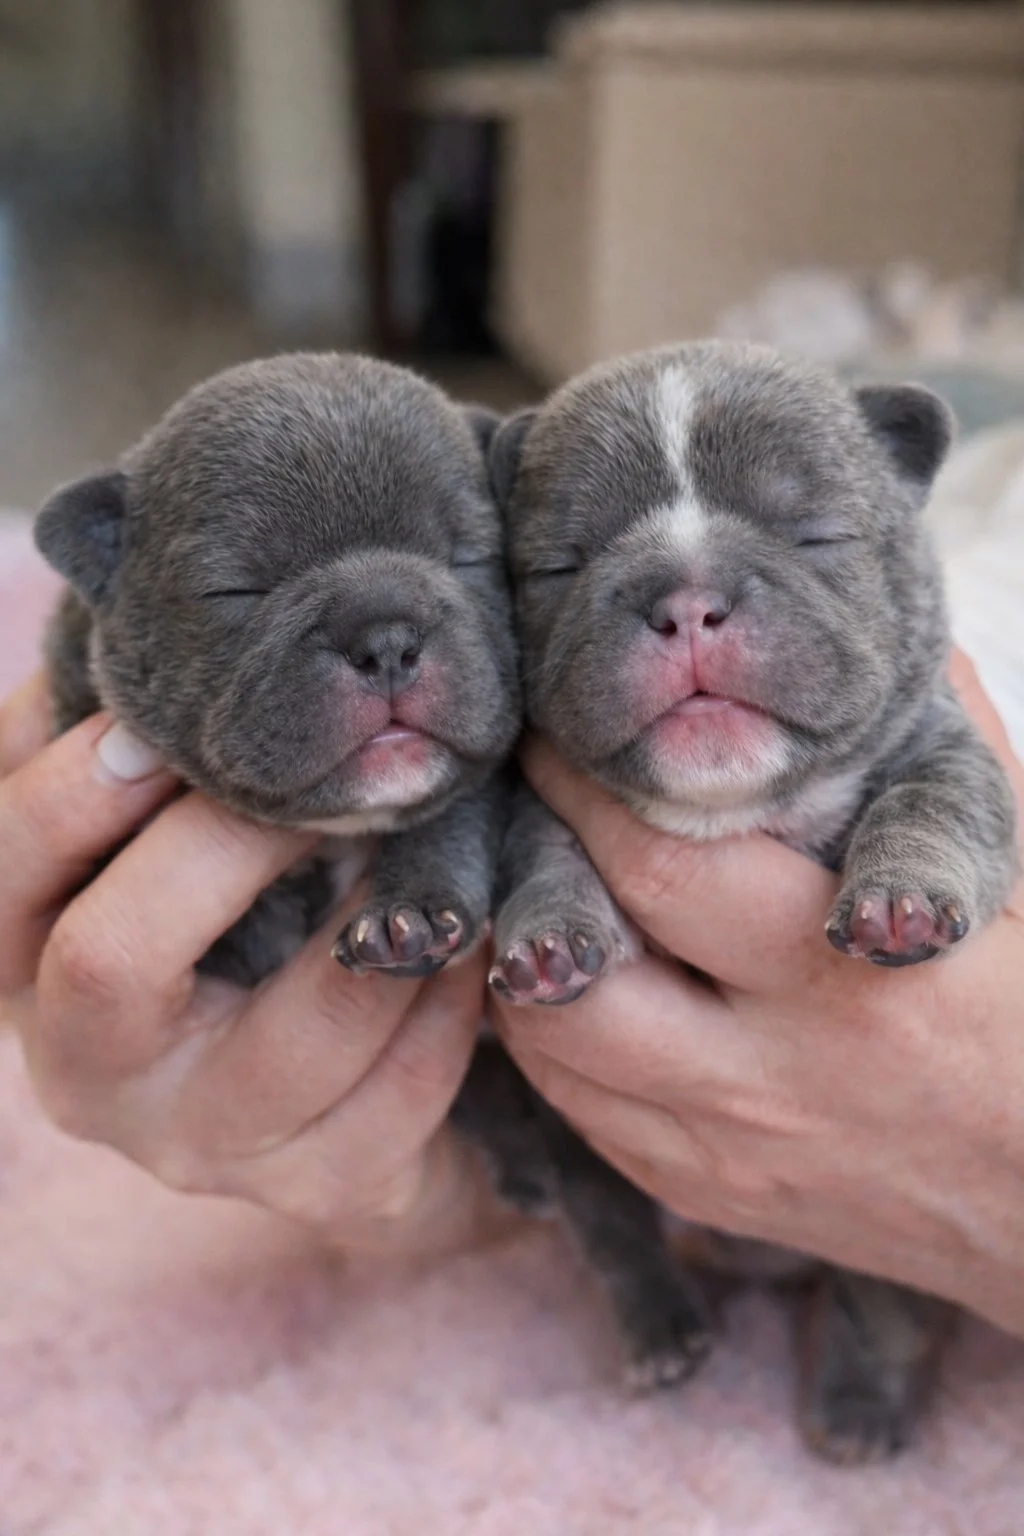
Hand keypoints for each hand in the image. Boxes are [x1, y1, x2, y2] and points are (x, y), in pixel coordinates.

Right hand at [0, 675, 496, 1257]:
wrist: (321, 1086)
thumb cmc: (220, 918)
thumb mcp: (148, 844)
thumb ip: (129, 759)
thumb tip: (129, 635)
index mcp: (25, 969)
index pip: (2, 874)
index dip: (73, 791)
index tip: (158, 724)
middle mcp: (90, 1076)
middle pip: (112, 961)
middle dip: (229, 842)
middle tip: (328, 773)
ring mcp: (204, 1148)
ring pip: (296, 1034)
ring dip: (380, 916)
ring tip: (430, 835)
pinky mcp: (321, 1186)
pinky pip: (404, 1087)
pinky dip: (452, 996)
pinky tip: (464, 937)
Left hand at [492, 651, 1023, 1334]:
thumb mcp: (1015, 882)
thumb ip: (953, 760)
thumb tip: (902, 646)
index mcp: (854, 978)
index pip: (664, 865)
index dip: (586, 787)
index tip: (561, 729)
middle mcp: (773, 1072)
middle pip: (581, 958)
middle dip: (529, 855)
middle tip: (520, 790)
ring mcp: (724, 1146)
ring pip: (551, 1040)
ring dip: (522, 947)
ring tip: (531, 876)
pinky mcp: (696, 1193)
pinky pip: (573, 1105)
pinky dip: (549, 1029)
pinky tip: (568, 971)